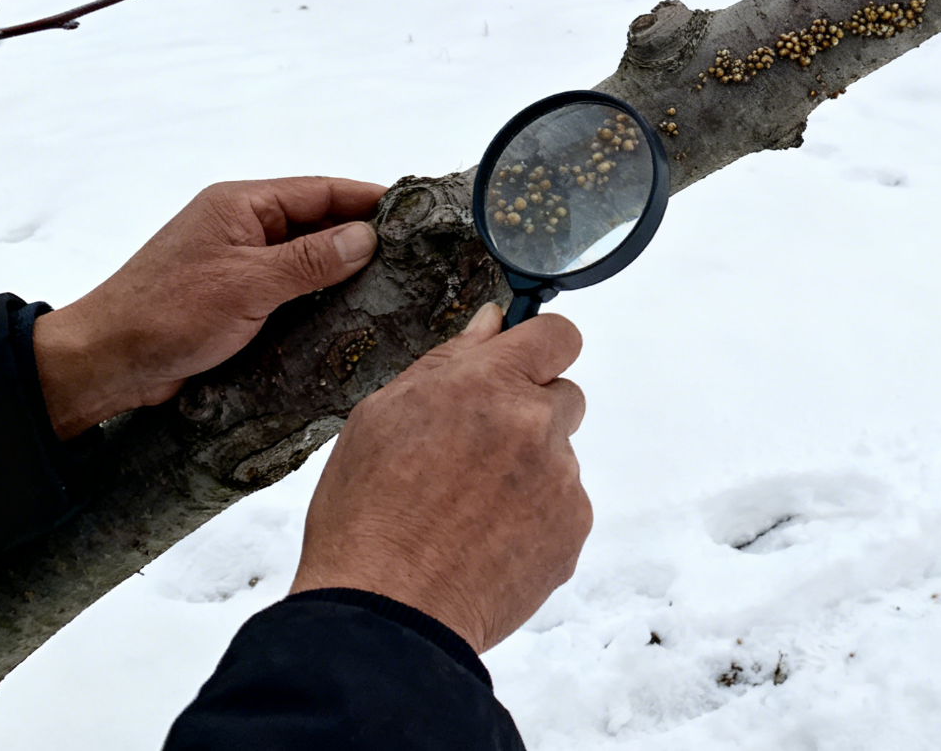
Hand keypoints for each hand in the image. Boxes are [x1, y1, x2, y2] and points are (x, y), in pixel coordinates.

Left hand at [32, 177, 386, 439]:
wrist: (107, 363)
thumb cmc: (167, 315)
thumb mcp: (247, 284)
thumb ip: (310, 260)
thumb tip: (366, 237)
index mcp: (241, 205)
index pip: (320, 191)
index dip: (369, 200)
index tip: (414, 215)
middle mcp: (242, 227)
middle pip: (318, 223)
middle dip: (363, 239)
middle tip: (414, 259)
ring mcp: (239, 264)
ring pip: (307, 260)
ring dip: (342, 274)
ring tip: (393, 289)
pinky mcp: (237, 300)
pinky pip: (290, 290)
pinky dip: (318, 300)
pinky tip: (348, 316)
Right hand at [289, 303, 589, 652]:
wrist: (387, 614)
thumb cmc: (367, 515)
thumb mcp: (381, 416)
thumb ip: (449, 361)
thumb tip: (492, 324)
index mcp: (489, 385)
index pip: (557, 334)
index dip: (540, 346)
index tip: (524, 363)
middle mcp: (535, 425)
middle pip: (564, 395)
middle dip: (530, 412)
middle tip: (477, 452)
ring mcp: (560, 480)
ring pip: (557, 455)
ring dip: (528, 469)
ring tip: (467, 510)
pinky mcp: (573, 529)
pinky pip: (563, 506)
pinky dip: (535, 518)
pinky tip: (486, 541)